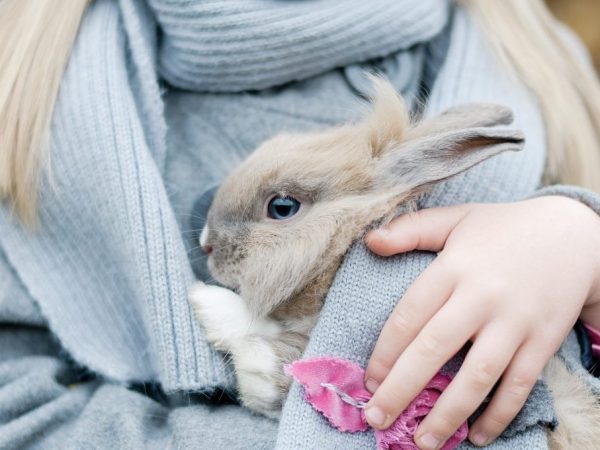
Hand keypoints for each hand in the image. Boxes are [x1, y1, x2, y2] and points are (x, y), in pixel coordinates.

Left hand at [362, 196, 599, 448]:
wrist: (574, 234)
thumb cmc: (504, 228)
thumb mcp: (457, 218)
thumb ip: (411, 229)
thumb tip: (369, 242)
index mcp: (454, 267)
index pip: (409, 315)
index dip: (384, 352)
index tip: (368, 379)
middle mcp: (482, 295)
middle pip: (434, 348)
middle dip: (401, 389)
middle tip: (376, 417)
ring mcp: (515, 321)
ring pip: (477, 375)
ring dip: (447, 413)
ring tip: (422, 442)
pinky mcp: (543, 339)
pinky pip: (519, 384)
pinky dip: (499, 414)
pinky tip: (477, 436)